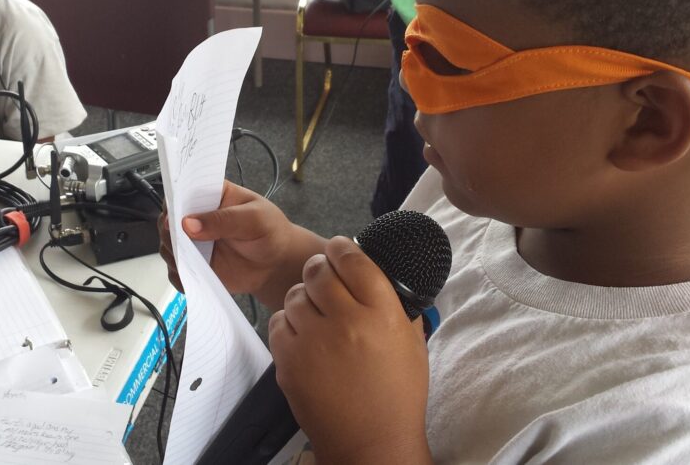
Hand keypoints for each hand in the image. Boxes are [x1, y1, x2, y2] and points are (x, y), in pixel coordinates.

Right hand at [158, 181, 317, 306]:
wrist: (277, 264)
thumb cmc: (269, 232)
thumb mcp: (254, 218)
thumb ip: (223, 219)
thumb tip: (189, 224)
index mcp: (210, 195)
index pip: (182, 191)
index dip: (173, 200)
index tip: (172, 213)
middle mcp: (196, 218)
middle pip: (167, 220)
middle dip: (168, 230)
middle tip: (178, 239)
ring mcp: (193, 243)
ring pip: (168, 247)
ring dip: (173, 254)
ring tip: (188, 260)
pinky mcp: (194, 266)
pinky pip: (178, 272)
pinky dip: (180, 276)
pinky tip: (192, 276)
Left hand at [269, 237, 431, 463]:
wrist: (371, 442)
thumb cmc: (396, 394)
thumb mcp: (410, 341)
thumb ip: (393, 303)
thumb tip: (373, 271)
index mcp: (382, 314)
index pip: (354, 260)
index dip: (342, 247)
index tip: (339, 247)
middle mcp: (347, 323)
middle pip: (318, 271)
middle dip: (319, 268)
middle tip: (324, 275)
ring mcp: (314, 342)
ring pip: (295, 294)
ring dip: (304, 296)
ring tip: (316, 311)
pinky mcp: (289, 361)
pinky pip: (279, 322)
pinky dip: (289, 323)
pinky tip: (305, 335)